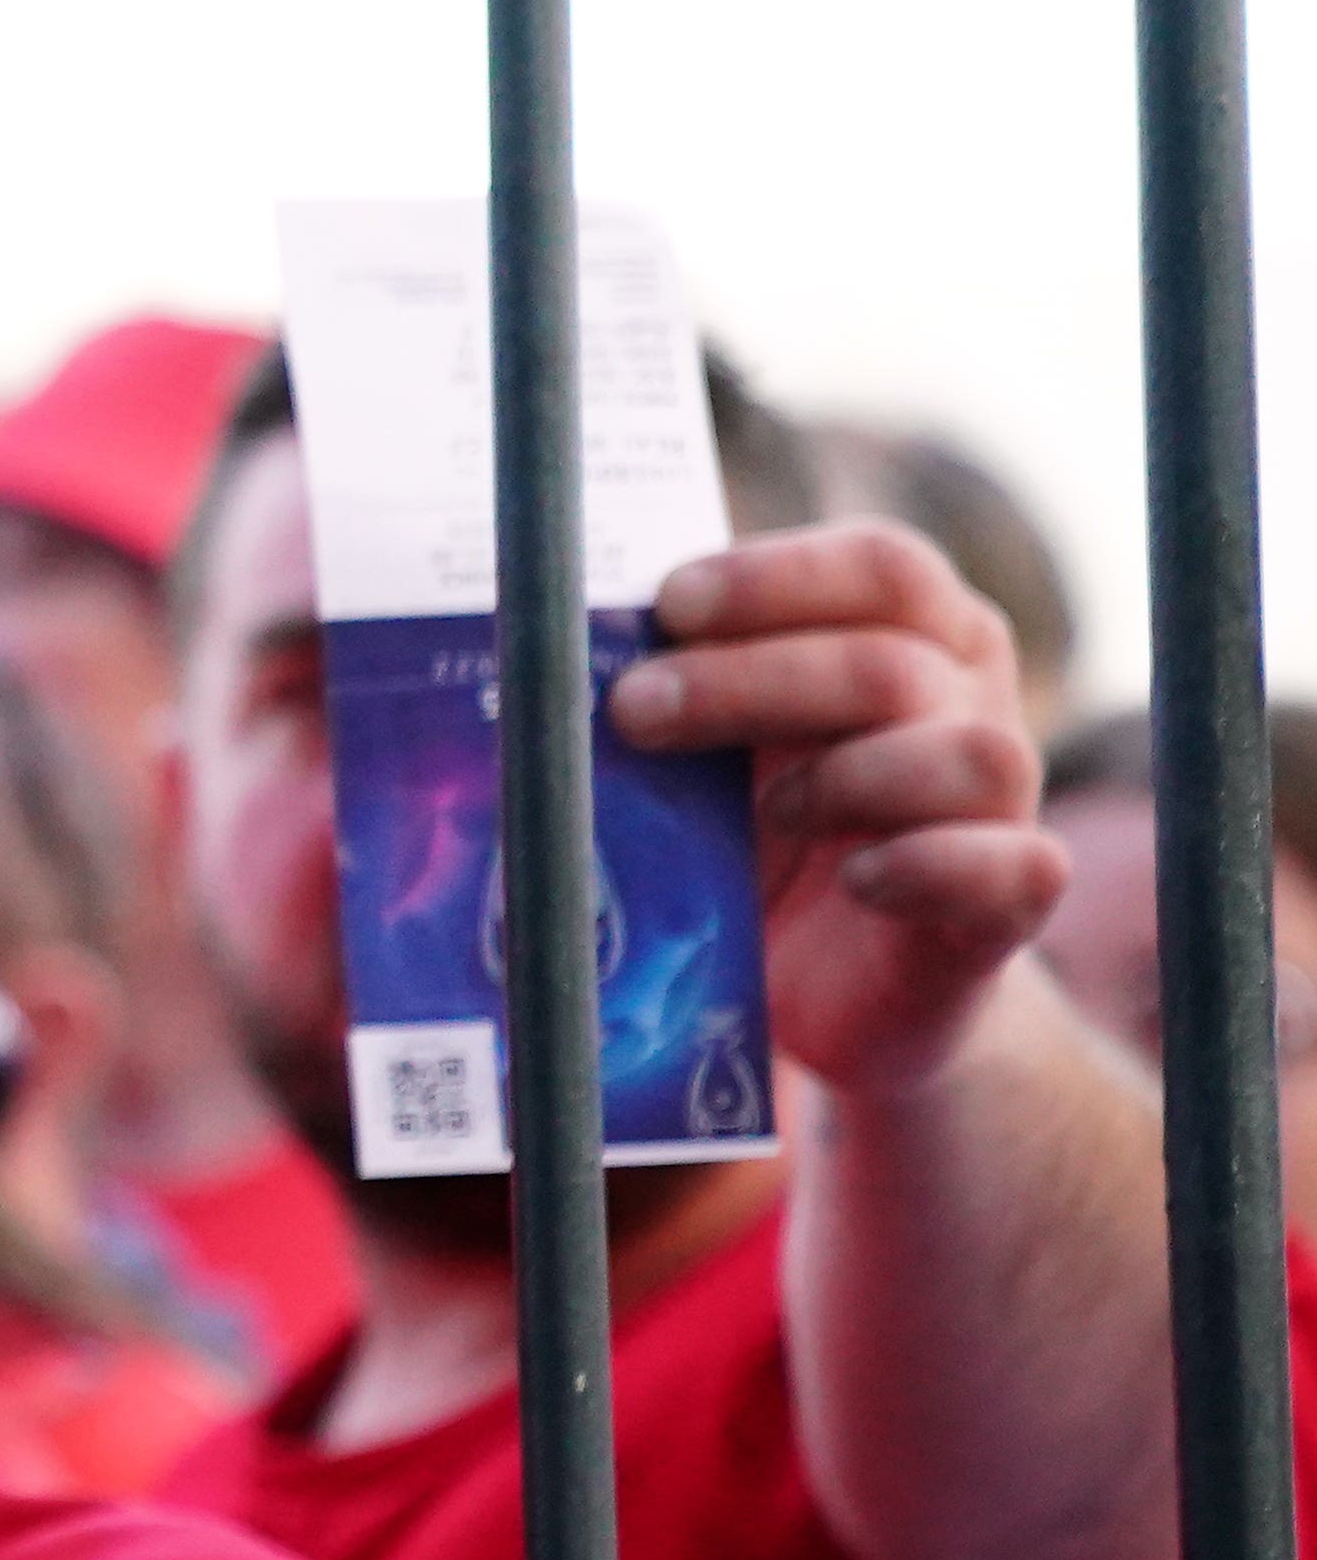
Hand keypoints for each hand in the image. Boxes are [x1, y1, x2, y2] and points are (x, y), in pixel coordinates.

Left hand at [612, 522, 1061, 1095]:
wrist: (828, 992)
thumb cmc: (754, 845)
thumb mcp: (705, 761)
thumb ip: (668, 699)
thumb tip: (545, 652)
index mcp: (911, 640)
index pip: (883, 567)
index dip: (777, 577)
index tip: (668, 604)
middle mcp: (970, 707)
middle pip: (892, 661)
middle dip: (753, 678)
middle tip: (635, 711)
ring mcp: (998, 808)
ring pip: (972, 753)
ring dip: (848, 776)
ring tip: (765, 816)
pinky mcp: (1002, 908)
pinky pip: (1014, 866)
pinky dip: (931, 864)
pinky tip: (858, 878)